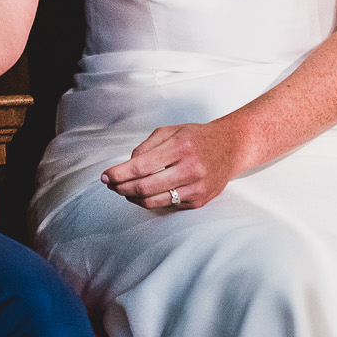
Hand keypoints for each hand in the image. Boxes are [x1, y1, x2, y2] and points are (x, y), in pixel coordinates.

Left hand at [103, 121, 244, 210]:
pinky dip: (151, 201)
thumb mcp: (171, 131)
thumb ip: (146, 147)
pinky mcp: (199, 200)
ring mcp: (196, 187)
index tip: (105, 176)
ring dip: (133, 198)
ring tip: (124, 191)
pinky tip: (144, 194)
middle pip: (144, 187)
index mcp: (180, 147)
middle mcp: (189, 169)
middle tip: (110, 185)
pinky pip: (168, 206)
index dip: (118, 174)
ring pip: (154, 201)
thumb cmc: (196, 137)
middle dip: (121, 188)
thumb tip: (127, 166)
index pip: (140, 166)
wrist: (231, 147)